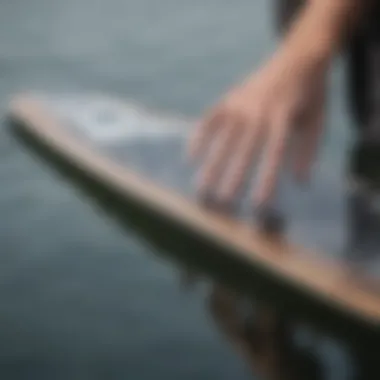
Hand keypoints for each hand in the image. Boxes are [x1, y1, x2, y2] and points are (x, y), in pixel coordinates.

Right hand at [188, 51, 327, 206]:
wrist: (299, 56)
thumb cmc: (310, 95)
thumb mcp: (317, 121)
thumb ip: (308, 152)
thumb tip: (299, 183)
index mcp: (284, 116)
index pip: (273, 154)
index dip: (266, 179)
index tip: (258, 203)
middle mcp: (259, 110)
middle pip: (244, 149)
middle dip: (233, 176)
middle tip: (223, 201)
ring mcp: (241, 103)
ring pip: (223, 138)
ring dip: (212, 164)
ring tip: (202, 187)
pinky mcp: (229, 99)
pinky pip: (210, 120)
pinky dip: (199, 138)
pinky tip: (190, 157)